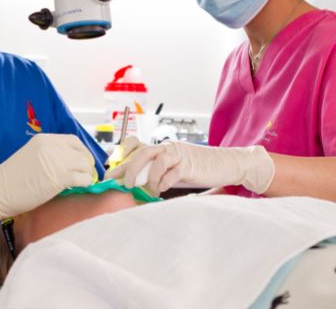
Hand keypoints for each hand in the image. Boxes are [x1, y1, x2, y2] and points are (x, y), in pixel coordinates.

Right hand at [0, 134, 95, 225]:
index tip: (84, 162)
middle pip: (81, 153)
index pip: (73, 141)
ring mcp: (57, 161)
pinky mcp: (60, 178)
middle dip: (87, 165)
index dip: (82, 152)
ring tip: (82, 182)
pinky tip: (78, 187)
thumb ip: (50, 155)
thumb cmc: (11, 178)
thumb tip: (71, 163)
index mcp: (44, 140)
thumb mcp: (32, 156)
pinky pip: (83, 178)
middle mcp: (52, 146)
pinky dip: (85, 183)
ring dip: (86, 175)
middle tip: (86, 175)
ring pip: (85, 165)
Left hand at [105, 140, 274, 194]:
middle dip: (128, 168)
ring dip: (146, 177)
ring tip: (146, 190)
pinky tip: (162, 189)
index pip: (135, 145)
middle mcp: (168, 147)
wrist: (226, 163)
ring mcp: (179, 154)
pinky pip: (172, 172)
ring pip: (155, 160)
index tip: (110, 170)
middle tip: (123, 184)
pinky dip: (163, 182)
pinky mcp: (190, 164)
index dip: (121, 155)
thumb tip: (134, 183)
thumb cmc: (197, 168)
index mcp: (162, 147)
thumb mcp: (174, 167)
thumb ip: (157, 171)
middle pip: (142, 152)